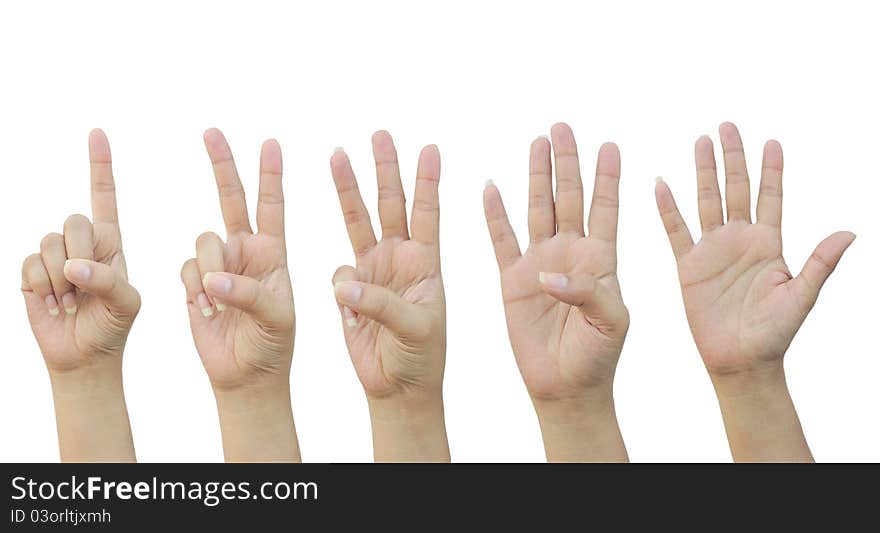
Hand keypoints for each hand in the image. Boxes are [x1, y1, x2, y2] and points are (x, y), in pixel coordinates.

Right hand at [20, 129, 138, 461]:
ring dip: (62, 277)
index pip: (104, 197)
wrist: (85, 354)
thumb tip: (73, 267)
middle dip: (82, 253)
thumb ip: (109, 280)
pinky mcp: (30, 272)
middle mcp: (81, 243)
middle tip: (88, 284)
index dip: (100, 166)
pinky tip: (56, 303)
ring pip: (50, 242)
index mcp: (110, 241)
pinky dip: (43, 287)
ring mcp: (53, 256)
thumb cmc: (113, 325)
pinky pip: (29, 264)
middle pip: (75, 221)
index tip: (97, 132)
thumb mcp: (127, 303)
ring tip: (74, 299)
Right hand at [180, 129, 297, 461]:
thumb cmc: (278, 348)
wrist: (247, 379)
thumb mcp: (280, 320)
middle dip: (224, 165)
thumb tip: (210, 280)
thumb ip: (251, 295)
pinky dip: (194, 289)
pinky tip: (209, 313)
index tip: (270, 142)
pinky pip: (185, 269)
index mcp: (276, 254)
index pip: (273, 205)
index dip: (271, 174)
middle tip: (212, 130)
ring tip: (223, 303)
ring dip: (211, 269)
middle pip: (232, 199)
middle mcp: (247, 252)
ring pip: (204, 241)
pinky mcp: (194, 284)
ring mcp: (220, 267)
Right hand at [330, 131, 447, 461]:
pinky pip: (332, 272)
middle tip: (380, 134)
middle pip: (389, 204)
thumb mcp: (414, 331)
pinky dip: (339, 285)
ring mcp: (369, 272)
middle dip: (384, 169)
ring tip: (336, 153)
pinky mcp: (344, 289)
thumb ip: (381, 304)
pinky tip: (351, 317)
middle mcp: (397, 260)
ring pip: (355, 220)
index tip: (430, 148)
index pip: (427, 214)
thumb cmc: (420, 361)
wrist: (395, 390)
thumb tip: (342, 281)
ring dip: (348, 189)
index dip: (428, 182)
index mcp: (425, 264)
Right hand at [483, 123, 627, 461]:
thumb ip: (589, 293)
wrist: (565, 386)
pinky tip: (491, 186)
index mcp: (600, 260)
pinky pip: (500, 240)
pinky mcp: (511, 280)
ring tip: (537, 141)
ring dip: (538, 176)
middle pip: (569, 197)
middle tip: (563, 127)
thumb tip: (548, 275)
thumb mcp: (611, 324)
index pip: (605, 209)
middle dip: (567, 162)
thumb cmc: (597, 358)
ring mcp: (539, 264)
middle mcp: (570, 254)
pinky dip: (495, 214)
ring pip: (536, 210)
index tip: (608, 144)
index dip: (607, 177)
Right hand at [654, 122, 853, 460]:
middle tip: (727, 126)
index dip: (771, 170)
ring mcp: (713, 250)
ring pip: (707, 201)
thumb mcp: (801, 296)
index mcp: (769, 244)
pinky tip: (661, 184)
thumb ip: (820, 263)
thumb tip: (849, 232)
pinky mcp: (689, 266)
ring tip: (700, 142)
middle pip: (736, 189)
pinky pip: (676, 231)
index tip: (772, 142)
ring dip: (703, 172)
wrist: (740, 360)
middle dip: (732, 157)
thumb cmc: (774, 334)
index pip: (770, 197)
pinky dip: (668, 208)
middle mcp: (740, 240)